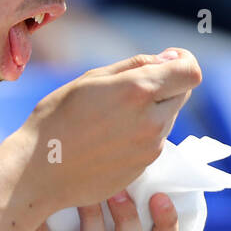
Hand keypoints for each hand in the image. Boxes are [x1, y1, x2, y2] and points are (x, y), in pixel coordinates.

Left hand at [0, 191, 180, 230]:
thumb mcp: (78, 222)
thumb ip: (98, 195)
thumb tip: (112, 137)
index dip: (168, 225)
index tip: (162, 195)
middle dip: (129, 218)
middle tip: (120, 189)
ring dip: (92, 217)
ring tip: (82, 190)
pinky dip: (40, 221)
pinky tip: (33, 198)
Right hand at [18, 48, 201, 216]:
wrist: (39, 171)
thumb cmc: (56, 118)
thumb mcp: (90, 79)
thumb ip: (135, 66)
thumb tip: (168, 58)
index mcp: (138, 90)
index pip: (191, 71)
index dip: (182, 61)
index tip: (167, 60)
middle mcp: (152, 120)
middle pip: (183, 93)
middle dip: (166, 85)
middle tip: (130, 89)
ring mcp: (150, 147)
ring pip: (169, 117)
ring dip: (153, 110)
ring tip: (113, 116)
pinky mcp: (144, 167)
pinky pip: (155, 141)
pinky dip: (142, 133)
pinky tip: (110, 137)